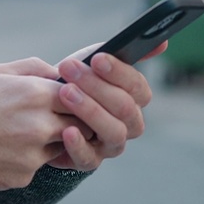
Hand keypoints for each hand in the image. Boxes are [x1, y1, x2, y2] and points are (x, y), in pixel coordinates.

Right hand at [0, 58, 82, 190]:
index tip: (66, 101)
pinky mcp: (21, 177)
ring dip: (47, 142)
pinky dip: (22, 159)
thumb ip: (33, 69)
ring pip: (59, 149)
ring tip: (13, 133)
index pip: (82, 98)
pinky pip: (35, 167)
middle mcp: (39, 125)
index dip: (75, 99)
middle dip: (69, 123)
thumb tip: (60, 74)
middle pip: (80, 127)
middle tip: (48, 119)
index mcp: (34, 93)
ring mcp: (32, 155)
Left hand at [47, 43, 163, 170]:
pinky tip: (67, 130)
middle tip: (70, 69)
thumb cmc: (71, 81)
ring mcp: (110, 144)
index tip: (97, 58)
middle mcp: (128, 123)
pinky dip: (79, 145)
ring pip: (114, 131)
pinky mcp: (89, 160)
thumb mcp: (92, 62)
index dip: (119, 72)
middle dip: (96, 86)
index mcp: (133, 98)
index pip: (137, 87)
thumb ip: (121, 52)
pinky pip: (90, 158)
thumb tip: (162, 43)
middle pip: (125, 108)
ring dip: (89, 110)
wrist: (40, 108)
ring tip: (65, 93)